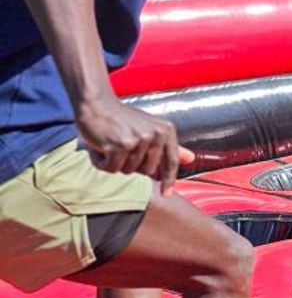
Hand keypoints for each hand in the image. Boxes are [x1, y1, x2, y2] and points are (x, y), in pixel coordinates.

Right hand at [75, 97, 195, 195]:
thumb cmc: (122, 119)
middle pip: (147, 171)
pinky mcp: (119, 146)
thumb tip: (190, 159)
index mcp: (166, 130)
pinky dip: (101, 162)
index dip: (170, 180)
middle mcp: (156, 135)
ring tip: (110, 144)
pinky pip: (111, 169)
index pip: (171, 161)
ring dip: (115, 163)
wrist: (96, 104)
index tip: (167, 194)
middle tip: (121, 147)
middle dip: (132, 165)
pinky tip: (99, 147)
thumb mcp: (151, 129)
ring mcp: (139, 140)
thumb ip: (169, 146)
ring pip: (128, 171)